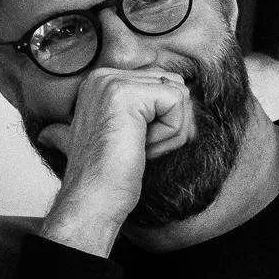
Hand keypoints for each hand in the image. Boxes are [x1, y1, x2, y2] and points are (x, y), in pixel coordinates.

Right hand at [37, 66, 193, 254]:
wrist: (93, 201)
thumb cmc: (113, 178)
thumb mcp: (132, 133)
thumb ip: (150, 108)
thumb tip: (185, 91)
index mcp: (104, 84)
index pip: (164, 83)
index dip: (165, 119)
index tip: (137, 144)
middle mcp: (104, 77)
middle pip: (175, 86)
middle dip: (171, 124)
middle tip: (139, 148)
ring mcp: (111, 82)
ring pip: (179, 94)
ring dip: (171, 130)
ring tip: (138, 148)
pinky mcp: (125, 93)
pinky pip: (177, 102)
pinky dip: (170, 132)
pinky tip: (143, 147)